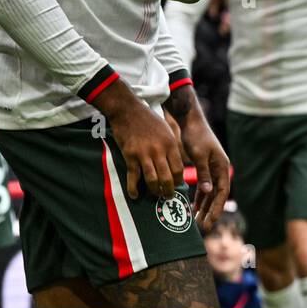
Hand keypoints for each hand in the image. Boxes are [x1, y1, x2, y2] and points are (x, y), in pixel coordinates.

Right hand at [97, 81, 184, 199]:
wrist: (128, 110)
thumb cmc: (149, 119)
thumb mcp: (167, 129)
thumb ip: (173, 145)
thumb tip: (178, 161)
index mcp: (171, 144)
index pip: (178, 169)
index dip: (178, 181)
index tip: (176, 186)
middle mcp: (159, 150)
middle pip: (167, 178)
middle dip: (168, 191)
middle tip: (167, 197)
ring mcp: (144, 154)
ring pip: (152, 180)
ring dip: (154, 191)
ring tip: (155, 195)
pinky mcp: (130, 156)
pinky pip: (134, 177)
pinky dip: (134, 189)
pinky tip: (135, 195)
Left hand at [175, 92, 230, 230]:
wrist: (191, 121)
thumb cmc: (196, 136)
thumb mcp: (200, 155)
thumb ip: (204, 173)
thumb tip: (208, 191)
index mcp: (222, 167)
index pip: (222, 192)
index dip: (216, 208)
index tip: (209, 221)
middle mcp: (219, 170)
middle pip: (217, 195)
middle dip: (211, 212)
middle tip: (204, 227)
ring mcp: (212, 169)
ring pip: (210, 193)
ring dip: (205, 207)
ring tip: (198, 223)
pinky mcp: (204, 168)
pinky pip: (203, 187)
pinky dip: (199, 198)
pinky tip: (193, 208)